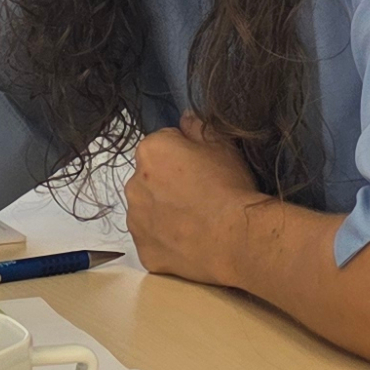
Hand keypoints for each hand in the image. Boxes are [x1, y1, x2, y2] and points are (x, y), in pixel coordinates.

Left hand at [123, 121, 267, 287]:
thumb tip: (185, 118)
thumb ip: (198, 126)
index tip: (203, 169)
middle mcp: (133, 183)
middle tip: (200, 197)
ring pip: (148, 211)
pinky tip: (190, 242)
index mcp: (150, 151)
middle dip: (169, 184)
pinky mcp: (144, 251)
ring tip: (196, 222)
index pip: (163, 145)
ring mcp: (136, 221)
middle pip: (150, 179)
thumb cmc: (230, 188)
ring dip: (164, 213)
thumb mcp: (223, 145)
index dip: (185, 155)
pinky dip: (166, 242)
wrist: (237, 239)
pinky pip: (153, 241)